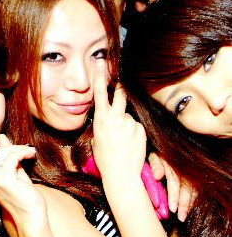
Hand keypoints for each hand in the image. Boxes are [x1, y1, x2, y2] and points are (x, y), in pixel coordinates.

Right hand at [0, 134, 45, 217]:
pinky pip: (12, 155)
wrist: (32, 216)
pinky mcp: (3, 179)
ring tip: (28, 153)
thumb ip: (7, 156)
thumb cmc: (25, 196)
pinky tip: (31, 154)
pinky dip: (23, 152)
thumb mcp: (14, 172)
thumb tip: (2, 137)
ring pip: (1, 152)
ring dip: (18, 149)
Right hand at [91, 60, 145, 179]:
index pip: (101, 93)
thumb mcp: (96, 140)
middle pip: (121, 95)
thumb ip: (102, 125)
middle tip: (120, 84)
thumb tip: (107, 119)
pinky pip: (136, 125)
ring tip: (122, 140)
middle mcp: (116, 117)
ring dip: (124, 123)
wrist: (121, 173)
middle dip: (120, 89)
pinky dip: (133, 132)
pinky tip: (130, 144)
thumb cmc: (105, 159)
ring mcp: (130, 122)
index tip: (101, 62)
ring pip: (127, 115)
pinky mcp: (140, 128)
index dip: (100, 76)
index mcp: (101, 120)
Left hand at [148, 153, 196, 220]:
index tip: (172, 209)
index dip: (173, 195)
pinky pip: (197, 189)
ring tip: (184, 216)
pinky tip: (189, 208)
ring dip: (190, 203)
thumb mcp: (154, 156)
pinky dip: (194, 199)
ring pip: (194, 189)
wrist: (170, 148)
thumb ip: (155, 165)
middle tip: (181, 217)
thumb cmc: (158, 154)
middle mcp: (184, 168)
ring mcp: (191, 171)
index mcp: (172, 163)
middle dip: (184, 204)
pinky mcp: (196, 175)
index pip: (174, 181)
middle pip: (186, 188)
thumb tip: (157, 176)